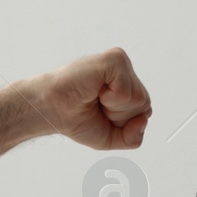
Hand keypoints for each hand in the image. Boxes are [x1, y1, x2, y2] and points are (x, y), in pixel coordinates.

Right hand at [17, 47, 151, 149]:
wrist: (52, 110)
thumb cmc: (77, 119)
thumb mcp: (112, 138)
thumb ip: (134, 137)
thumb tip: (144, 118)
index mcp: (128, 86)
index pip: (145, 113)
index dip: (123, 123)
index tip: (100, 114)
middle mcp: (127, 73)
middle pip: (145, 106)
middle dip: (119, 116)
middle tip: (96, 105)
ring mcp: (121, 63)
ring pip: (139, 100)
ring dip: (113, 108)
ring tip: (94, 97)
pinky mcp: (115, 59)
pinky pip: (127, 92)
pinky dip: (110, 99)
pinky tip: (94, 89)